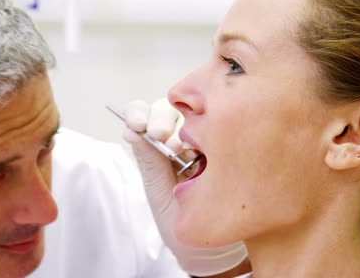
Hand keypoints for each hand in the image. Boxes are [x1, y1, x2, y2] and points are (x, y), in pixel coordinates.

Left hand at [123, 98, 248, 276]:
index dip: (139, 114)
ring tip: (185, 153)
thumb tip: (130, 130)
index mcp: (158, 150)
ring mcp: (206, 142)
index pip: (145, 117)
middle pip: (169, 110)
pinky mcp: (229, 149)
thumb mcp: (161, 194)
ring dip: (186, 128)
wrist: (215, 250)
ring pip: (195, 115)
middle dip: (161, 119)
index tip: (137, 126)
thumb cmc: (183, 224)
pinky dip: (213, 134)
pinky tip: (208, 152)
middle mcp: (181, 141)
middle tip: (159, 136)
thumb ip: (150, 163)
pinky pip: (221, 131)